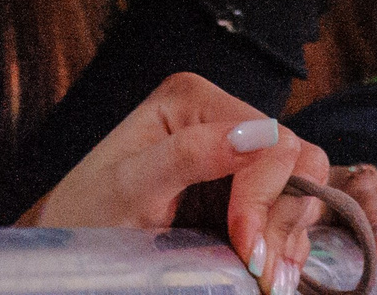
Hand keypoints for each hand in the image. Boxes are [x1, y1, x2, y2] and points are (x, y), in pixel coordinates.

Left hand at [23, 74, 334, 292]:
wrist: (74, 253)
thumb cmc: (87, 215)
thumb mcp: (130, 187)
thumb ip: (191, 155)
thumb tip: (258, 134)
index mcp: (193, 101)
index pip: (273, 138)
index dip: (266, 194)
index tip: (242, 242)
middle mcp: (222, 120)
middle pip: (299, 162)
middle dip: (283, 220)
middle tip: (259, 268)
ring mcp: (237, 159)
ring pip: (303, 191)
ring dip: (289, 238)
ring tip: (262, 275)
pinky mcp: (244, 197)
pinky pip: (290, 217)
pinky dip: (287, 246)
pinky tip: (263, 270)